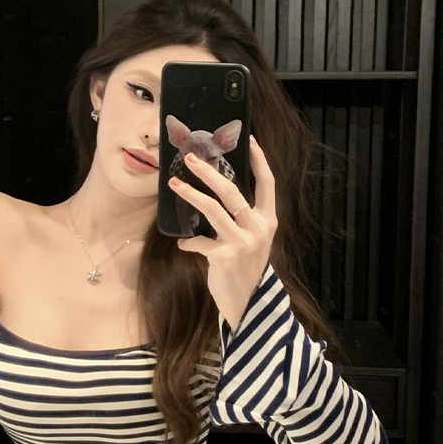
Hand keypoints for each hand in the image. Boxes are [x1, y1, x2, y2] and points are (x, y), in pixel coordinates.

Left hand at [170, 135, 277, 332]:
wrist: (248, 303)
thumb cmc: (246, 267)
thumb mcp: (251, 240)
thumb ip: (239, 219)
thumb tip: (213, 195)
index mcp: (268, 220)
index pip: (267, 183)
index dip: (259, 160)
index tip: (249, 139)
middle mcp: (259, 228)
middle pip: (232, 191)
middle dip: (209, 172)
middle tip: (192, 158)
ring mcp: (243, 242)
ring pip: (213, 209)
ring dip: (190, 195)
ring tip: (174, 183)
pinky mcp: (226, 257)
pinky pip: (199, 242)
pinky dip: (189, 242)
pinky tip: (183, 245)